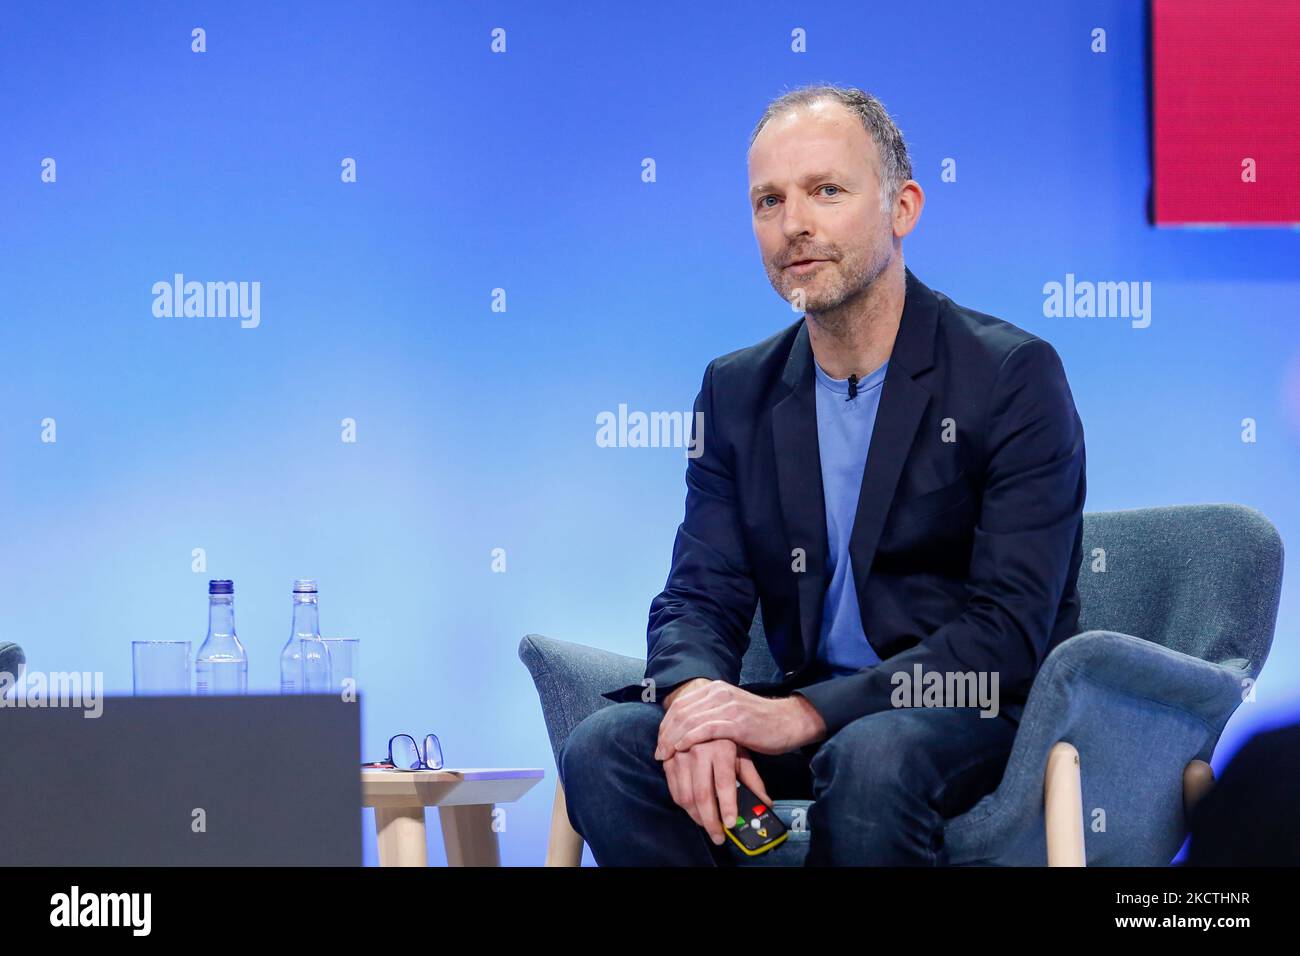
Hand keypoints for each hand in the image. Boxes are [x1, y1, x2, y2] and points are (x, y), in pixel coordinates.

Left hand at [655, 679, 825, 758]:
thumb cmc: (760, 722)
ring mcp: (727, 706)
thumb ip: (712, 714)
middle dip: (665, 733)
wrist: (789, 721)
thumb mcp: (731, 711)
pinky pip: (705, 729)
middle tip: (658, 751)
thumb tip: (689, 728)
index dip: (666, 723)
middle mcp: (719, 693)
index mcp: (716, 688)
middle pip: (681, 711)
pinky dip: (689, 739)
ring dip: (672, 739)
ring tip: (664, 754)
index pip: (681, 704)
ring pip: (690, 720)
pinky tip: (679, 749)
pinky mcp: (736, 722)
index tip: (660, 740)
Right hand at [660, 738, 773, 845]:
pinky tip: (695, 811)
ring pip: (686, 797)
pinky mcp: (668, 761)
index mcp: (720, 748)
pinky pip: (674, 791)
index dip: (727, 806)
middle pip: (702, 795)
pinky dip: (685, 807)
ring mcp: (680, 756)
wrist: (699, 716)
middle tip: (719, 837)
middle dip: (711, 821)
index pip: (723, 783)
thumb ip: (753, 779)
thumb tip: (766, 804)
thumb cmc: (726, 738)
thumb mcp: (742, 754)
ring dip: (697, 817)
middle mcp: (698, 750)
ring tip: (708, 825)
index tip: (730, 825)